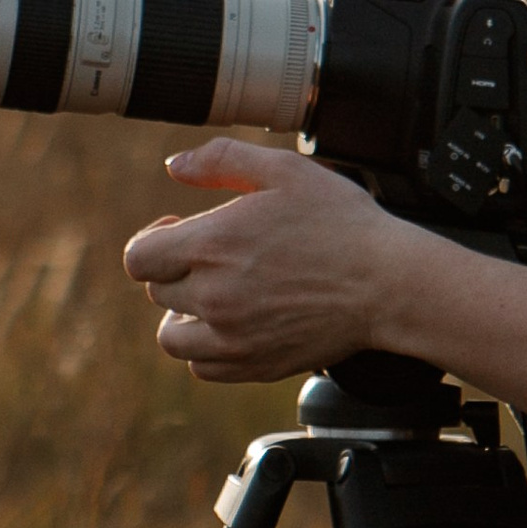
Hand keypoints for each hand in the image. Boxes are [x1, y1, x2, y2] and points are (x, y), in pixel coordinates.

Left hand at [121, 140, 407, 382]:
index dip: (154, 242)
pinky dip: (207, 349)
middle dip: (177, 272)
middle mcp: (213, 295)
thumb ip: (221, 160)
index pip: (139, 258)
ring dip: (182, 317)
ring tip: (215, 297)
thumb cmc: (342, 224)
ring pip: (171, 337)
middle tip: (216, 259)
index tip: (180, 234)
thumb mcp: (285, 170)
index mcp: (212, 244)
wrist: (388, 283)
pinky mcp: (254, 365)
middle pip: (157, 292)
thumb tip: (173, 166)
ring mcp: (233, 337)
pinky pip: (202, 367)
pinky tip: (233, 325)